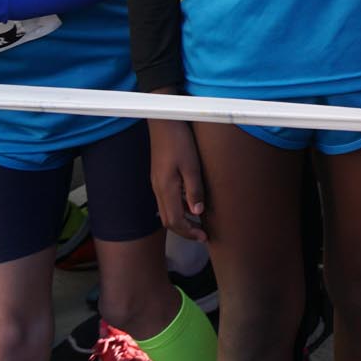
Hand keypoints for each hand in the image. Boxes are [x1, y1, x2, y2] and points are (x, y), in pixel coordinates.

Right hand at [149, 119, 206, 240]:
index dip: (189, 232)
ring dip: (181, 221)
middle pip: (168, 221)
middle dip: (185, 231)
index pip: (175, 221)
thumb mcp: (192, 166)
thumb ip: (194, 190)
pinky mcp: (158, 177)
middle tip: (202, 234)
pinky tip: (189, 205)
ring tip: (198, 223)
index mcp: (166, 189)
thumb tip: (197, 212)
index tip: (204, 237)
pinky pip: (166, 201)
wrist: (164, 123)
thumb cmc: (179, 142)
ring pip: (166, 212)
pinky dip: (177, 210)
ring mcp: (156, 183)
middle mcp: (158, 189)